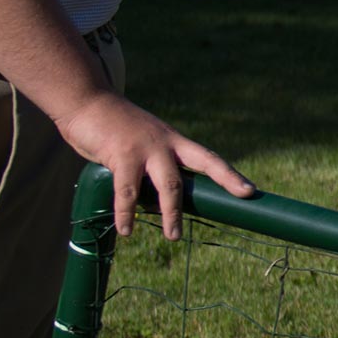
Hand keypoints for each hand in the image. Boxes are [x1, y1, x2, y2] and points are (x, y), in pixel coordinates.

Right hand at [55, 92, 252, 239]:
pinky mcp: (120, 155)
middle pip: (198, 169)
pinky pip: (127, 191)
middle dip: (218, 190)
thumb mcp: (144, 143)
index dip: (230, 176)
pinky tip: (126, 230)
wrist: (87, 100)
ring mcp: (144, 148)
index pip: (209, 159)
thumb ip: (154, 167)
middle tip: (232, 208)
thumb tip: (158, 203)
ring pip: (167, 185)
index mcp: (174, 141)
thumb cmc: (116, 127)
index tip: (251, 191)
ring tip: (174, 237)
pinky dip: (127, 213)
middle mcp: (165, 143)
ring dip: (171, 214)